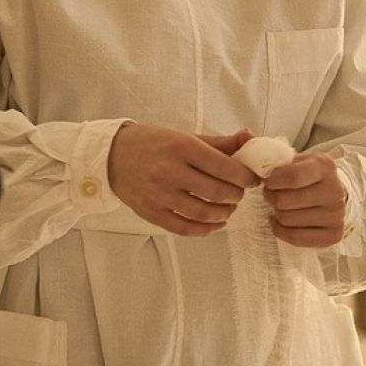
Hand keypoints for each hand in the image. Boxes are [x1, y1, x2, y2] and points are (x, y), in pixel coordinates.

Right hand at [108, 123, 260, 236]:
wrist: (112, 156)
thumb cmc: (154, 143)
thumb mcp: (185, 136)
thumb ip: (219, 141)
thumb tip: (250, 138)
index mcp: (182, 146)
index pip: (224, 166)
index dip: (245, 176)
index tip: (252, 179)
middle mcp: (170, 171)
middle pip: (217, 192)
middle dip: (236, 195)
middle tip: (239, 193)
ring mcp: (159, 194)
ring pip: (203, 213)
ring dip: (224, 213)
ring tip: (228, 207)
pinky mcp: (151, 213)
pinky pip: (184, 228)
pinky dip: (206, 230)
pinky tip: (215, 224)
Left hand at [263, 152, 347, 248]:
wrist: (334, 192)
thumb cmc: (307, 174)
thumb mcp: (293, 158)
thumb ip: (267, 149)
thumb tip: (244, 135)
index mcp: (324, 167)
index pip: (291, 177)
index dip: (272, 180)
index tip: (268, 180)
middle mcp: (334, 191)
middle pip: (285, 201)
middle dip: (271, 197)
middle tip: (272, 193)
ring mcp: (336, 215)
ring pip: (288, 220)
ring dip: (277, 213)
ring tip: (280, 205)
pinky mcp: (333, 235)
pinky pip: (295, 238)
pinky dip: (281, 230)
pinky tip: (281, 221)